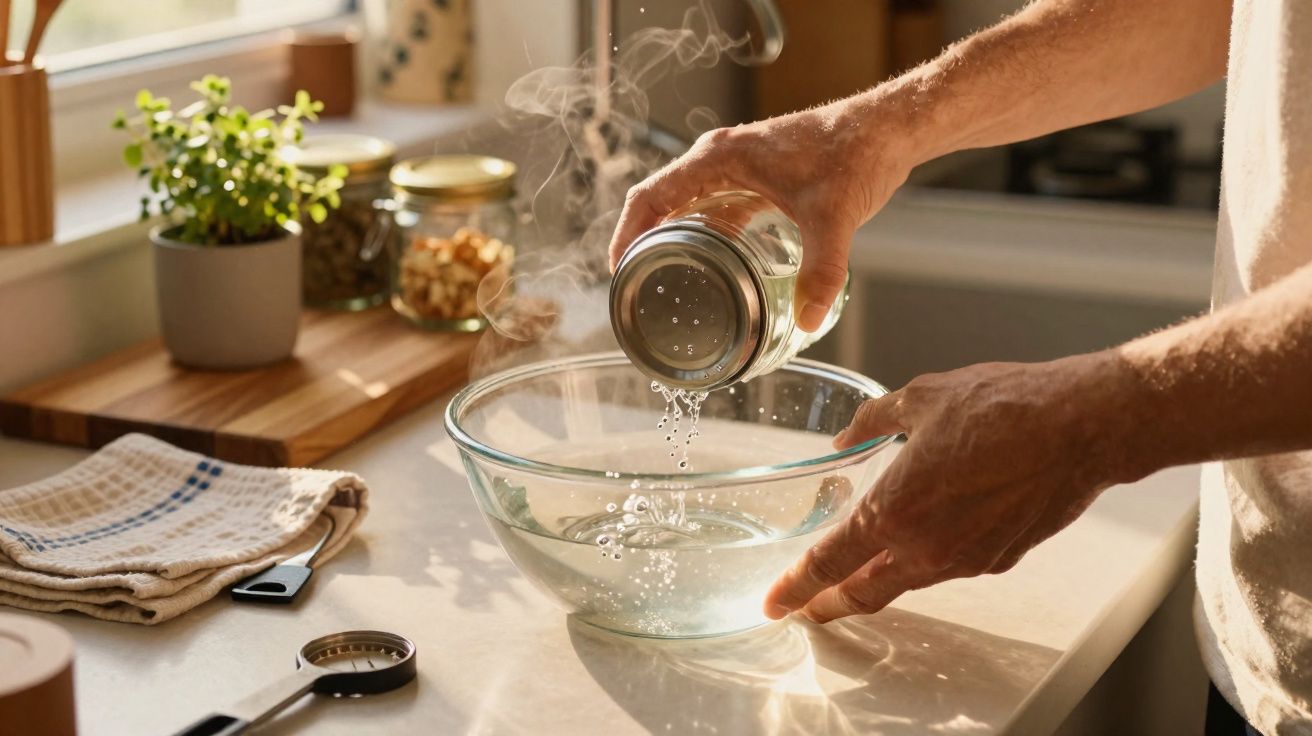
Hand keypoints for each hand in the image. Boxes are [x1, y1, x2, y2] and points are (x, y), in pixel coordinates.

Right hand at [607, 100, 915, 330]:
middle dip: (647, 244)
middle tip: (640, 287)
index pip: (651, 196)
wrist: (887, 130)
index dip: (627, 235)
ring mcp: (738, 166)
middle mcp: (720, 158)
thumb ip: (821, 271)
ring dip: (678, 241)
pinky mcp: (758, 176)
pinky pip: (719, 208)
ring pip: (691, 207)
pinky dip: (710, 236)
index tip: (617, 271)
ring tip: (670, 283)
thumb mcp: (832, 217)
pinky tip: (718, 268)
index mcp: (719, 158)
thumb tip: (810, 320)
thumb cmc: (855, 154)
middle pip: (663, 203)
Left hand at [764, 352, 1141, 622]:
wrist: (1081, 427)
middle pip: (863, 593)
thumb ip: (872, 422)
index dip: (796, 588)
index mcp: (893, 510)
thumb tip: (850, 436)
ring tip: (859, 570)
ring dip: (877, 580)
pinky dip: (925, 559)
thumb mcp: (920, 398)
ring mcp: (964, 560)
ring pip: (906, 582)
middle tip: (806, 607)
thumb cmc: (1005, 407)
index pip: (829, 565)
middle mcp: (925, 547)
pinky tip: (927, 533)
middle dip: (828, 605)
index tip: (774, 603)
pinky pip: (947, 566)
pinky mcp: (998, 560)